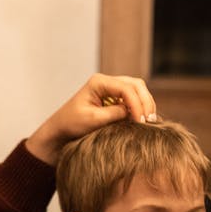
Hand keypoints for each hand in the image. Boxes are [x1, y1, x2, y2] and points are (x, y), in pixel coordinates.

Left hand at [24, 73, 157, 164]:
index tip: (140, 121)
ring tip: (149, 122)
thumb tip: (134, 112)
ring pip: (137, 90)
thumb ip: (115, 114)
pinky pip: (133, 98)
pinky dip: (140, 107)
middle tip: (149, 121)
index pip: (126, 88)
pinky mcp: (114, 98)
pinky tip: (143, 120)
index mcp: (98, 82)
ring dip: (145, 104)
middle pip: (136, 85)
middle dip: (145, 102)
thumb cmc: (71, 124)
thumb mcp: (93, 120)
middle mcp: (106, 81)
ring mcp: (111, 88)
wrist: (60, 130)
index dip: (137, 104)